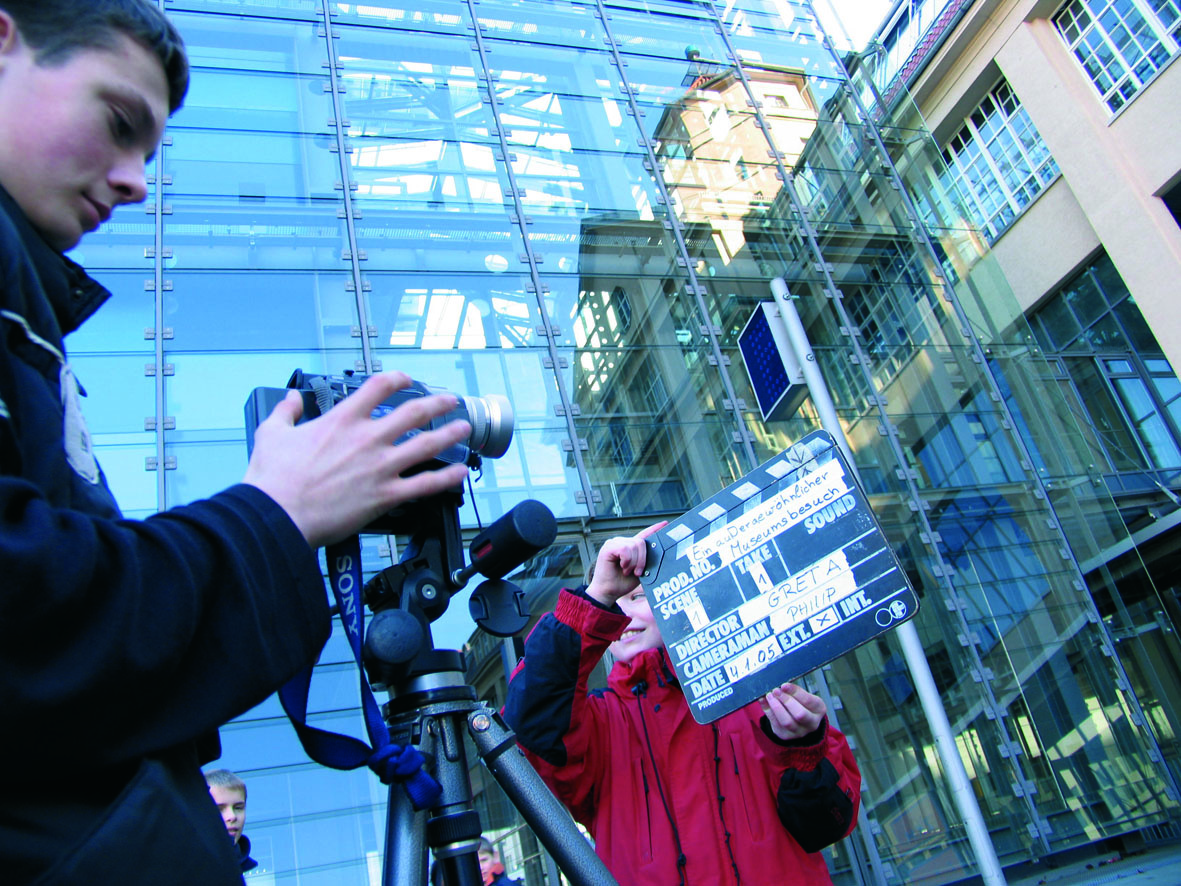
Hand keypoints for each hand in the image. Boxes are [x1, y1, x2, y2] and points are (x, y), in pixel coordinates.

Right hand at [243, 372, 470, 547]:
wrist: (277, 514)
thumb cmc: (273, 479)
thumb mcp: (272, 433)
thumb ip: (285, 412)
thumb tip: (291, 399)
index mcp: (342, 420)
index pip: (377, 387)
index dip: (397, 378)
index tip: (407, 378)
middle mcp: (367, 439)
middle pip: (413, 412)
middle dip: (437, 403)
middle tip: (450, 400)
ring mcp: (380, 466)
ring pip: (427, 444)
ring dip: (450, 434)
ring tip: (464, 428)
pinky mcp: (386, 495)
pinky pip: (424, 484)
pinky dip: (446, 478)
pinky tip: (459, 472)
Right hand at [585, 521, 666, 606]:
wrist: (608, 592)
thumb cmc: (621, 583)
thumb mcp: (639, 570)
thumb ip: (644, 560)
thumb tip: (657, 553)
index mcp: (630, 548)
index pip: (644, 535)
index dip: (654, 529)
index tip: (665, 523)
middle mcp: (622, 542)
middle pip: (641, 542)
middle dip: (642, 559)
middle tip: (636, 572)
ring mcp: (614, 543)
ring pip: (634, 545)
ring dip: (633, 562)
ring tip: (627, 570)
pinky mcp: (608, 547)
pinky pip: (625, 549)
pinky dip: (627, 560)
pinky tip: (622, 566)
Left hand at [760, 682, 825, 740]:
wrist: (799, 722)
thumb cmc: (801, 703)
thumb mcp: (802, 696)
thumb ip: (793, 691)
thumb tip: (781, 686)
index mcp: (819, 709)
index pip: (808, 701)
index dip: (795, 692)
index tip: (784, 685)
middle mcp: (812, 723)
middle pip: (800, 714)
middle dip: (786, 701)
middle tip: (776, 691)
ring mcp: (799, 732)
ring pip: (787, 722)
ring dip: (776, 707)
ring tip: (770, 696)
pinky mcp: (786, 735)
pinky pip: (775, 723)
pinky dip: (768, 710)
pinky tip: (763, 701)